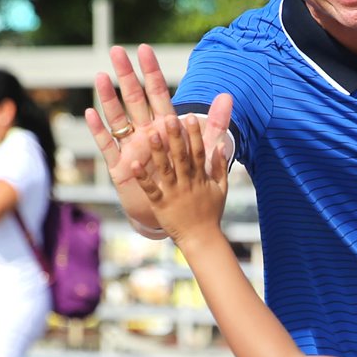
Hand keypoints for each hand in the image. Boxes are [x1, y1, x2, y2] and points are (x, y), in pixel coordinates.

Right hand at [85, 43, 233, 182]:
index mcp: (165, 126)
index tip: (144, 48)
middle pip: (134, 98)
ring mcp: (131, 147)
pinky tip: (91, 114)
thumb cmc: (186, 177)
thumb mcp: (203, 150)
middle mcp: (145, 132)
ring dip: (109, 98)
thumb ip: (215, 124)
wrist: (175, 210)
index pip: (157, 92)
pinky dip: (99, 131)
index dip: (151, 71)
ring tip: (100, 77)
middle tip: (116, 51)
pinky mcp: (121, 167)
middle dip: (126, 75)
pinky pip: (108, 146)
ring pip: (118, 118)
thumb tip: (227, 96)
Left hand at [126, 103, 231, 241]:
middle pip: (181, 157)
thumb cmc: (211, 212)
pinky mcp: (161, 205)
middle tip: (169, 118)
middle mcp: (187, 183)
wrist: (202, 239)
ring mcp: (174, 194)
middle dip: (176, 138)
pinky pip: (151, 190)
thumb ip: (220, 166)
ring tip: (151, 135)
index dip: (194, 135)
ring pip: (165, 170)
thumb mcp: (221, 188)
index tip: (190, 117)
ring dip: (158, 153)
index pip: (198, 152)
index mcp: (201, 178)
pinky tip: (134, 165)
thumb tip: (222, 145)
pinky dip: (143, 178)